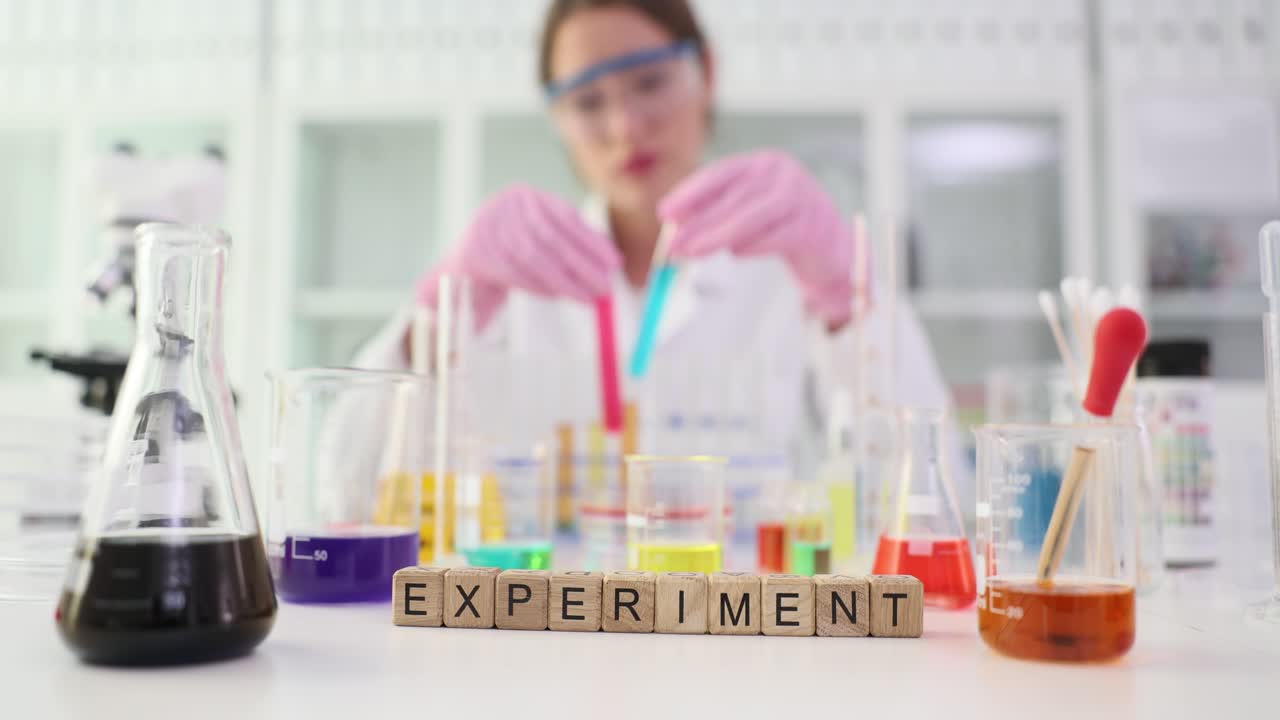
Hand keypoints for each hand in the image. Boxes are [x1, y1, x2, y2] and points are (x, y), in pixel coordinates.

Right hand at [415, 185, 619, 328]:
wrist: (457, 275)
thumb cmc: (509, 259)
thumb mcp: (539, 243)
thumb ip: (571, 245)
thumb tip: (613, 260)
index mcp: (524, 194)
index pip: (565, 216)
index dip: (592, 241)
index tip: (615, 263)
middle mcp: (502, 204)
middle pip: (550, 236)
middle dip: (581, 264)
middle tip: (605, 287)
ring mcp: (485, 225)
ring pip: (533, 255)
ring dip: (563, 280)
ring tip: (587, 298)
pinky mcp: (473, 252)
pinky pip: (513, 272)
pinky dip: (538, 286)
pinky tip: (557, 296)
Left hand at [659, 151, 862, 327]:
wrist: (833, 248)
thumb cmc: (783, 227)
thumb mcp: (749, 212)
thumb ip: (717, 212)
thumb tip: (675, 224)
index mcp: (764, 163)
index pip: (721, 174)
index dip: (690, 193)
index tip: (664, 213)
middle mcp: (783, 173)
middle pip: (732, 197)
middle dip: (697, 223)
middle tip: (671, 245)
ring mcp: (802, 197)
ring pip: (750, 217)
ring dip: (717, 237)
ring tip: (693, 253)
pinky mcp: (813, 226)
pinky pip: (774, 238)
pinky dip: (752, 247)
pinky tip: (735, 255)